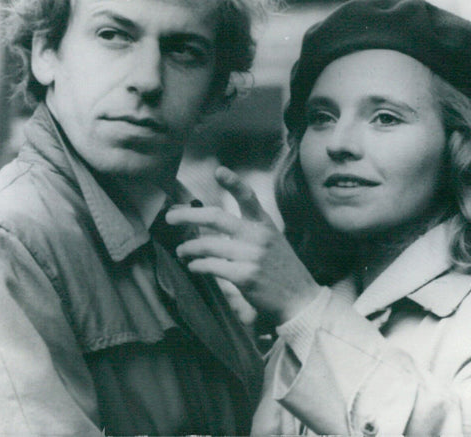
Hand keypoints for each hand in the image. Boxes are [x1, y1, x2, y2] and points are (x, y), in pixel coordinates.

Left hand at [166, 166, 321, 324]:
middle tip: (170, 217)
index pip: (249, 197)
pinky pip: (211, 266)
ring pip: (207, 245)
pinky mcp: (245, 277)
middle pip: (215, 217)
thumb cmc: (282, 271)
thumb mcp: (272, 242)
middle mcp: (258, 236)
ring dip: (188, 248)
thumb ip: (247, 232)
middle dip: (187, 215)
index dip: (233, 182)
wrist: (301, 300)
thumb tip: (212, 224)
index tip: (219, 170)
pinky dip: (197, 266)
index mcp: (265, 224)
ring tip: (182, 251)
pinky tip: (194, 267)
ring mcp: (251, 256)